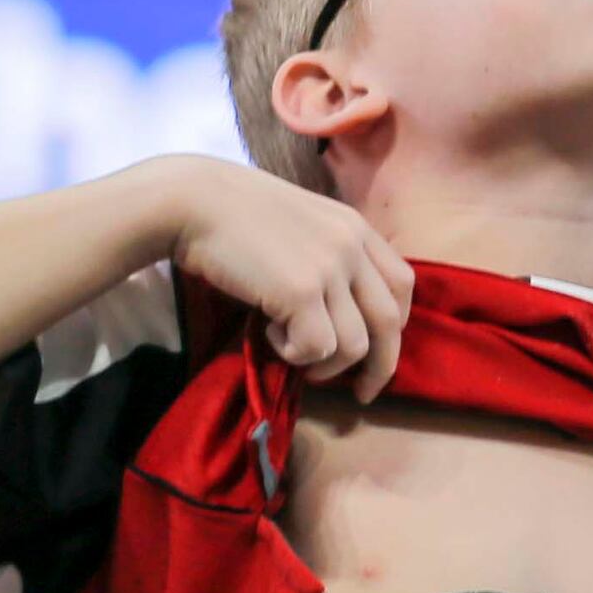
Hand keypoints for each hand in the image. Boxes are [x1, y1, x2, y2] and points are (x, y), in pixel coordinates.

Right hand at [154, 155, 412, 398]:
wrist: (190, 199)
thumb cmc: (232, 214)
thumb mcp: (300, 225)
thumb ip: (329, 258)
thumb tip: (343, 316)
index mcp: (356, 227)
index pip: (401, 286)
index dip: (395, 326)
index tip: (377, 351)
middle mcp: (351, 246)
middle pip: (390, 323)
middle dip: (380, 367)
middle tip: (362, 393)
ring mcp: (329, 268)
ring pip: (354, 345)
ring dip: (324, 362)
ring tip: (288, 346)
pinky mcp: (301, 291)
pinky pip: (317, 348)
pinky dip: (293, 353)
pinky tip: (267, 333)